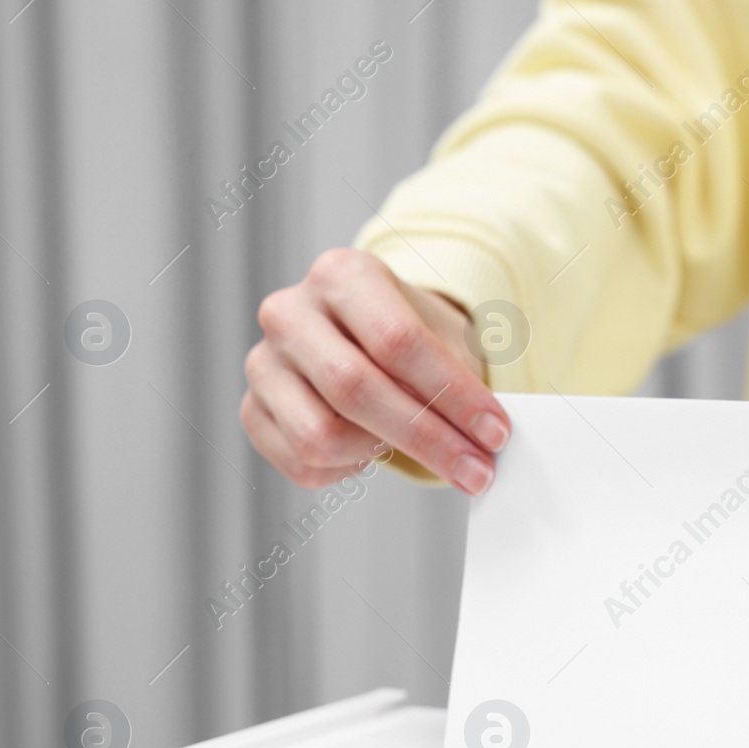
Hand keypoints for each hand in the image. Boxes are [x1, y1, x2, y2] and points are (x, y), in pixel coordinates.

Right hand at [241, 248, 508, 492]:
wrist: (366, 336)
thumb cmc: (411, 336)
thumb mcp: (444, 335)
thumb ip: (461, 379)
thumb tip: (486, 438)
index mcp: (341, 275)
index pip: (398, 341)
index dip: (452, 395)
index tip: (495, 432)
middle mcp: (289, 313)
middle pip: (356, 389)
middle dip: (428, 439)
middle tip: (477, 471)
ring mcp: (263, 363)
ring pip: (320, 436)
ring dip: (380, 451)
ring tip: (413, 443)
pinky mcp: (252, 410)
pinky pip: (302, 464)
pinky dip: (348, 469)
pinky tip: (370, 447)